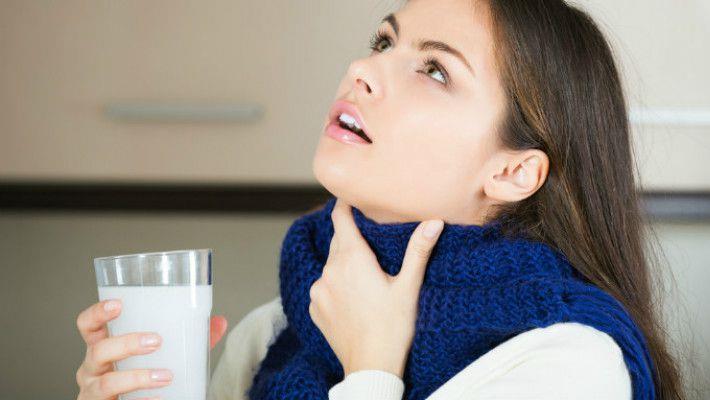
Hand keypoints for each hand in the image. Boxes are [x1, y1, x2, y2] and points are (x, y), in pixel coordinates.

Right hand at [75, 299, 227, 399]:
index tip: (118, 304)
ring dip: (137, 377)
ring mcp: (93, 393)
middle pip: (99, 350)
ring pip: (107, 383)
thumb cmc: (138, 378)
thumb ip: (188, 339)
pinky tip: (157, 399)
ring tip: (165, 376)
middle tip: (156, 341)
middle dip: (127, 343)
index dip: (97, 313)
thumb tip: (219, 322)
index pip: (88, 325)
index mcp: (101, 347)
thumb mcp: (159, 356)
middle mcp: (92, 369)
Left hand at [308, 198, 442, 377]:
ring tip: (365, 274)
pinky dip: (335, 285)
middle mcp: (330, 270)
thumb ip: (418, 250)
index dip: (344, 205)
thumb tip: (433, 222)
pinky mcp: (314, 307)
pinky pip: (323, 286)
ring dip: (343, 263)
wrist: (371, 368)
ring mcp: (318, 290)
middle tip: (370, 238)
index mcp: (352, 258)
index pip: (340, 218)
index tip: (351, 198)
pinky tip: (353, 298)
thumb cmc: (393, 327)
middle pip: (337, 240)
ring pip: (330, 264)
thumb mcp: (409, 286)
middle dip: (350, 235)